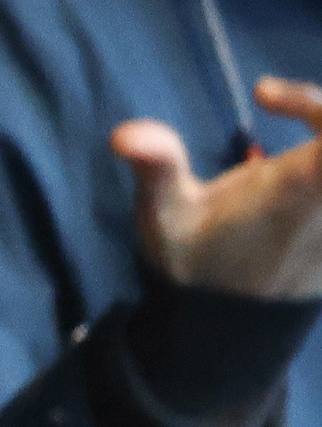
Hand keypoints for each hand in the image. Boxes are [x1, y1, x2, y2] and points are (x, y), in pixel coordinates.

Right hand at [116, 75, 321, 297]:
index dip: (311, 100)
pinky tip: (309, 164)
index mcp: (300, 189)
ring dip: (320, 139)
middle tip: (296, 109)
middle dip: (320, 116)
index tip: (261, 97)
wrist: (230, 330)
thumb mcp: (166, 218)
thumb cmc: (196, 265)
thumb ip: (157, 167)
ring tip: (303, 129)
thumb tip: (125, 133)